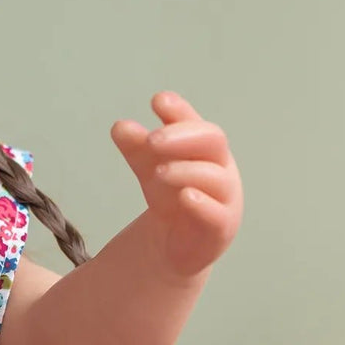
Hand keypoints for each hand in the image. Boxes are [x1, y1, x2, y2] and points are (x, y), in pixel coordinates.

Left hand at [110, 92, 242, 276]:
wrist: (174, 243)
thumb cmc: (169, 195)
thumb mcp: (148, 167)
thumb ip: (137, 146)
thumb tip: (120, 126)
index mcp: (203, 147)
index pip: (195, 122)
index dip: (179, 111)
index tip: (158, 101)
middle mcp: (218, 167)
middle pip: (212, 140)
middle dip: (181, 136)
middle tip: (151, 139)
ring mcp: (224, 198)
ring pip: (214, 177)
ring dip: (185, 170)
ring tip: (158, 172)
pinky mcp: (219, 228)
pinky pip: (217, 214)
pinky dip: (202, 204)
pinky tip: (185, 197)